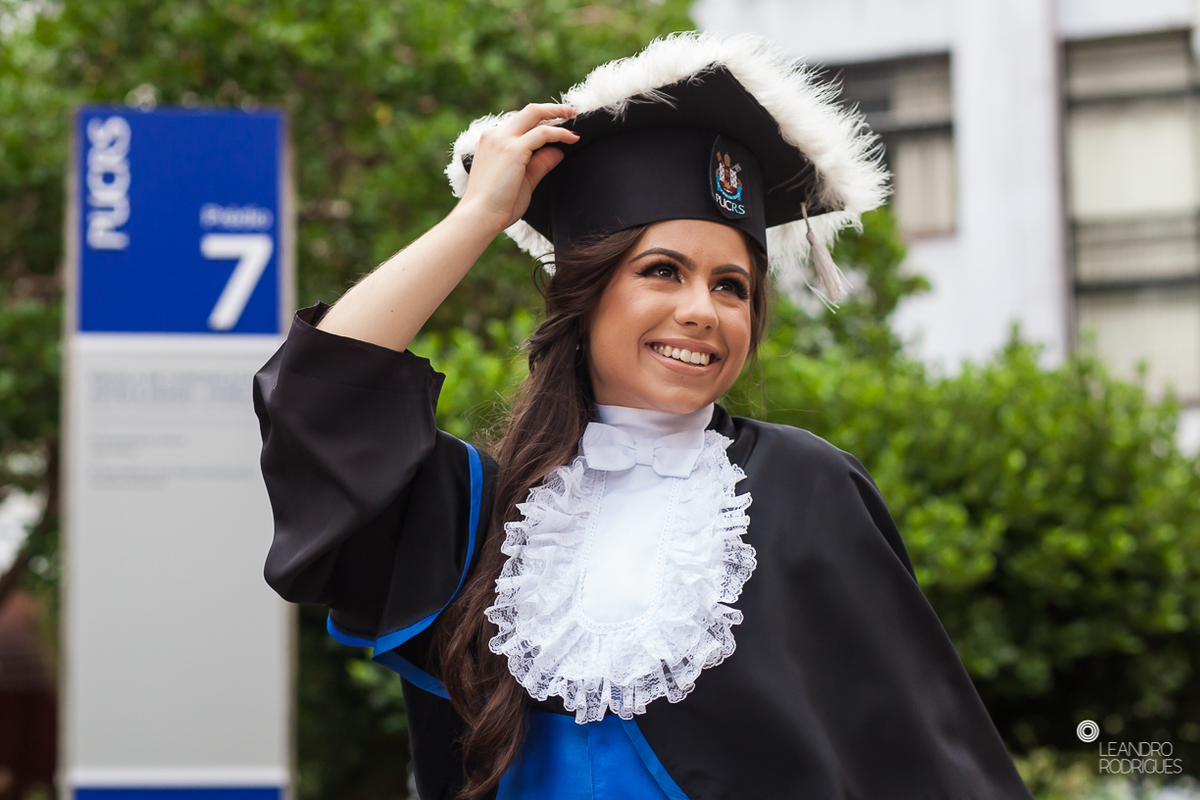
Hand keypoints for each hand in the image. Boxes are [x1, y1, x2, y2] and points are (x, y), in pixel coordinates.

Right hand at [457, 102, 579, 233]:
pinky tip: (573, 138)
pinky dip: (560, 133)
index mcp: (492, 140)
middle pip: (529, 111)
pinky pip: (543, 133)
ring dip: (558, 114)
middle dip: (553, 109)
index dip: (542, 120)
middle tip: (572, 111)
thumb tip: (558, 152)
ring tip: (575, 119)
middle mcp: (495, 134)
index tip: (559, 122)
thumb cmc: (497, 204)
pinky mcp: (513, 149)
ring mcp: (503, 139)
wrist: (480, 216)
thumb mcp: (523, 180)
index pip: (521, 122)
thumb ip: (539, 164)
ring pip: (535, 115)